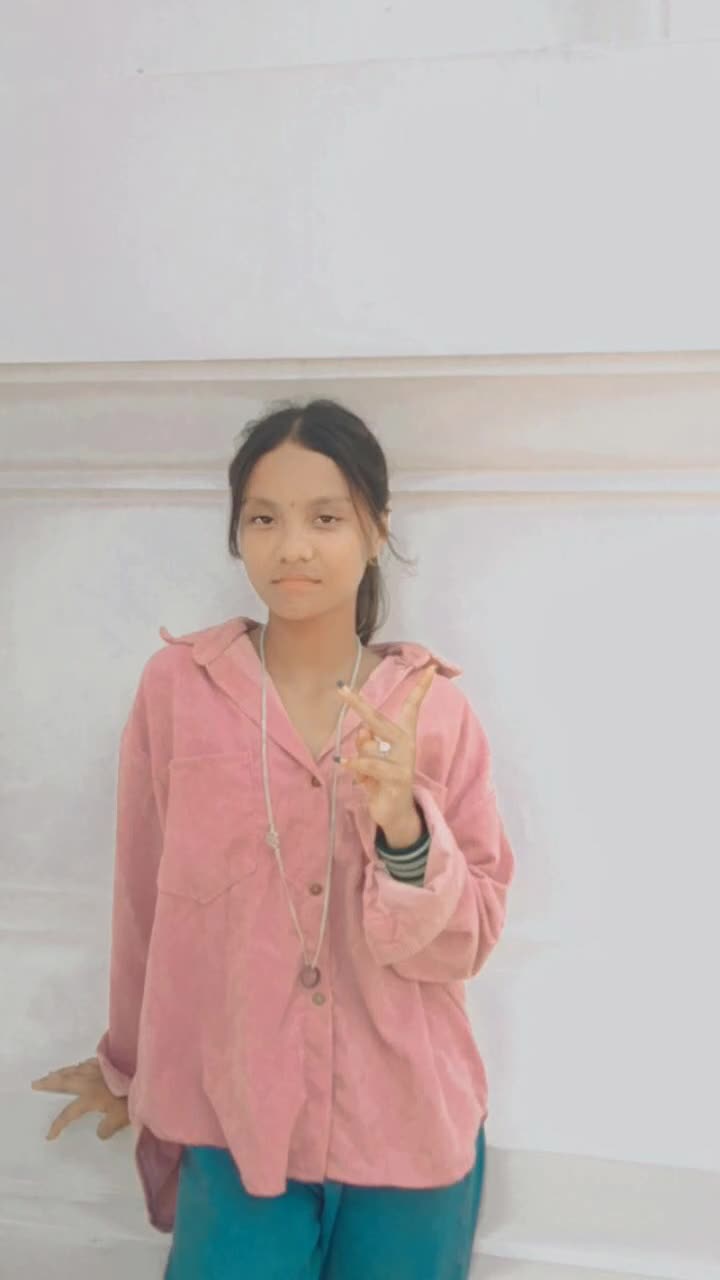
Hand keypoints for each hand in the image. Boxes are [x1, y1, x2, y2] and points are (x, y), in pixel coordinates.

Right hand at [31, 1056, 129, 1140]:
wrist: (146, 1069)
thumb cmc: (134, 1095)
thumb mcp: (122, 1117)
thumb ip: (108, 1127)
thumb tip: (99, 1133)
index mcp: (90, 1097)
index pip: (69, 1113)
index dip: (58, 1124)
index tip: (49, 1135)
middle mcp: (90, 1081)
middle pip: (64, 1082)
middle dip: (49, 1084)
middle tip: (35, 1083)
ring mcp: (98, 1067)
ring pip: (74, 1069)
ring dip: (61, 1072)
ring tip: (52, 1074)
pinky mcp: (108, 1059)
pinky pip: (88, 1062)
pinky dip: (79, 1065)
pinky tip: (79, 1065)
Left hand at [335, 663, 436, 836]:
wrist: (395, 814)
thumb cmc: (382, 781)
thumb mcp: (372, 759)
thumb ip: (367, 743)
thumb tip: (362, 731)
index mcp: (403, 736)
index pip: (413, 708)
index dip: (421, 689)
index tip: (431, 669)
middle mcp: (406, 745)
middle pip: (379, 720)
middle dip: (358, 704)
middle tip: (341, 689)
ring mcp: (403, 762)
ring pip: (369, 746)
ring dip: (359, 757)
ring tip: (356, 767)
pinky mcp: (397, 778)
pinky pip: (370, 765)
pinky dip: (355, 764)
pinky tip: (345, 764)